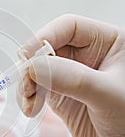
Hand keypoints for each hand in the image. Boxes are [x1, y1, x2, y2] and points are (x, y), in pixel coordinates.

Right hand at [18, 14, 124, 136]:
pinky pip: (36, 88)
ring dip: (27, 84)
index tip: (27, 56)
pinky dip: (28, 97)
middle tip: (27, 84)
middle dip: (32, 66)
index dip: (45, 36)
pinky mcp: (59, 95)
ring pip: (37, 69)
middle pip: (47, 48)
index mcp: (106, 44)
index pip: (69, 27)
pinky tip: (30, 109)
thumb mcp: (108, 96)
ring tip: (29, 103)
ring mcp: (70, 76)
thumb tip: (35, 66)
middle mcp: (86, 56)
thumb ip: (74, 79)